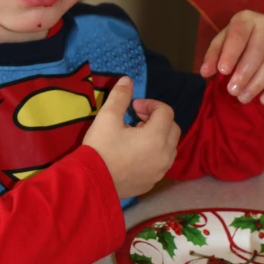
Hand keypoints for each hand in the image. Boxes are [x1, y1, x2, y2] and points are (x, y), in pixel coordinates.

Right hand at [83, 77, 179, 198]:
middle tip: (136, 119)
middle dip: (157, 119)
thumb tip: (127, 80)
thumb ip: (120, 96)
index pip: (166, 111)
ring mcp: (159, 171)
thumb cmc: (100, 148)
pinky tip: (133, 154)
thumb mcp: (107, 117)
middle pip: (172, 128)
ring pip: (169, 147)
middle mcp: (164, 155)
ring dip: (158, 136)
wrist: (90, 184)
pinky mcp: (151, 183)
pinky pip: (160, 163)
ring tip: (135, 136)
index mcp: (156, 137)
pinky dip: (154, 153)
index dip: (150, 104)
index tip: (132, 106)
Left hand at [199, 11, 263, 105]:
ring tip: (243, 98)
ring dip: (258, 83)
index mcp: (246, 18)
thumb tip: (205, 72)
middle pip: (258, 50)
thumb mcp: (220, 45)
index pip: (239, 34)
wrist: (258, 38)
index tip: (223, 71)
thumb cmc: (235, 42)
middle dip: (245, 73)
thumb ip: (212, 57)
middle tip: (232, 91)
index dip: (231, 52)